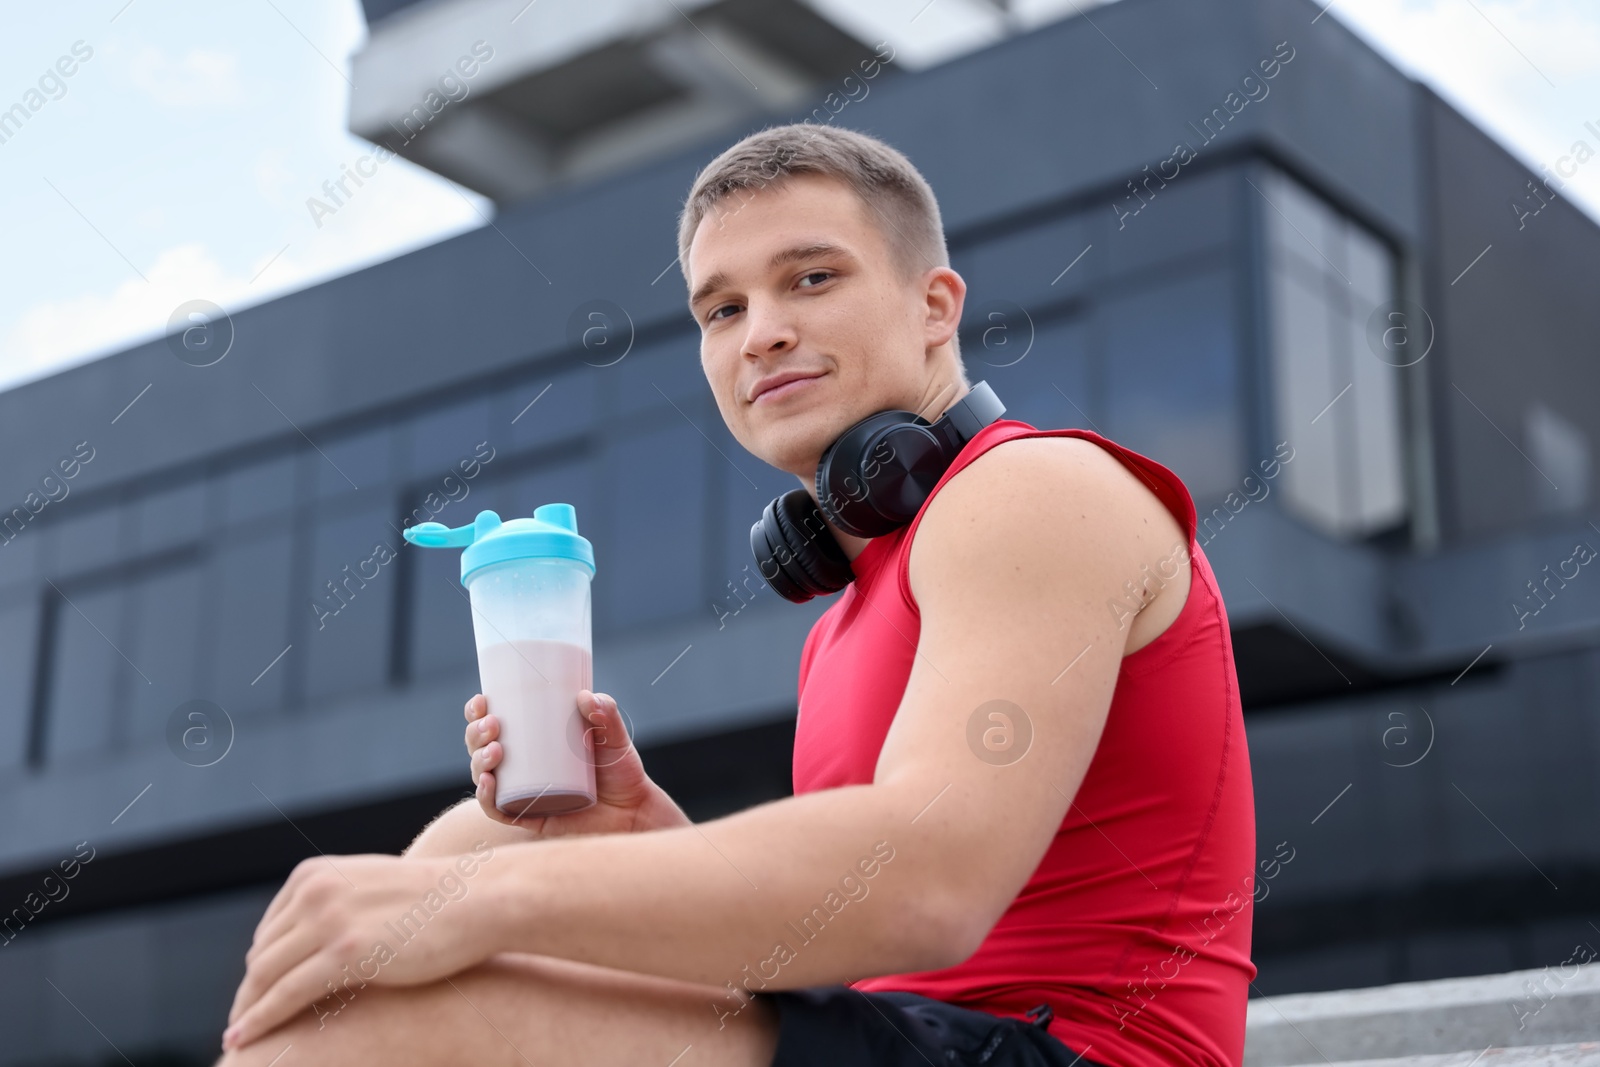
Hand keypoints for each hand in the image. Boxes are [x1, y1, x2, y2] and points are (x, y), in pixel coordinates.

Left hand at [222, 852, 493, 1050]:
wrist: (480, 900)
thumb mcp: (374, 893)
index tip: (257, 996)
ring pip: (265, 975)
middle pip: (262, 954)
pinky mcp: (345, 952)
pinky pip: (285, 994)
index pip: (270, 929)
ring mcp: (329, 920)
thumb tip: (322, 940)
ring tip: (238, 1038)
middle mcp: (315, 891)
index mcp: (317, 874)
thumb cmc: (438, 903)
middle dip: (251, 992)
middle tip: (244, 1024)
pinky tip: (240, 1040)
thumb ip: (342, 907)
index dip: (260, 967)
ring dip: (247, 1009)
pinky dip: (257, 1020)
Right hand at [465, 688, 690, 836]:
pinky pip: (497, 810)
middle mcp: (520, 766)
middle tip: (493, 725)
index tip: (482, 700)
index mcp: (531, 740)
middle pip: (480, 747)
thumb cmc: (620, 770)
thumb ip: (606, 714)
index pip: (493, 723)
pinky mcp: (528, 817)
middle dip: (476, 733)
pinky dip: (485, 798)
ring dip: (479, 761)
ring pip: (483, 776)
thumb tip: (586, 696)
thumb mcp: (614, 737)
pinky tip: (488, 782)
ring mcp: (521, 792)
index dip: (477, 713)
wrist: (634, 811)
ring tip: (496, 750)